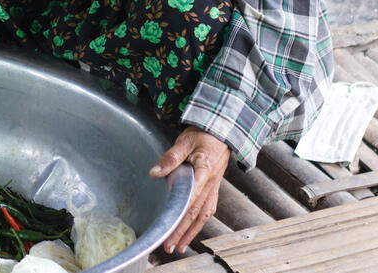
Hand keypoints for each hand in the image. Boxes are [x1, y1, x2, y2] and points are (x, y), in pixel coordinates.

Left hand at [149, 127, 229, 253]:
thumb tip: (155, 172)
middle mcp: (211, 184)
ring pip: (202, 215)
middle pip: (195, 213)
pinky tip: (192, 230)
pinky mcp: (213, 188)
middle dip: (182, 232)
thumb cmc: (203, 135)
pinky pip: (207, 209)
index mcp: (204, 172)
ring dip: (191, 232)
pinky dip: (199, 223)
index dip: (181, 216)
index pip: (191, 199)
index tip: (170, 229)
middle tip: (170, 246)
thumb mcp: (184, 142)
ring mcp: (214, 188)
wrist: (222, 132)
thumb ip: (170, 158)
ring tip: (179, 246)